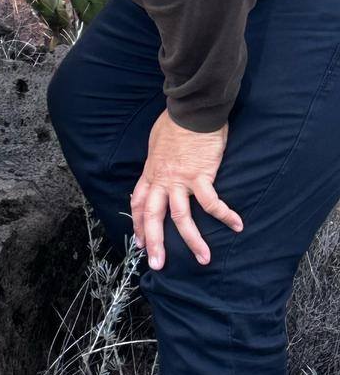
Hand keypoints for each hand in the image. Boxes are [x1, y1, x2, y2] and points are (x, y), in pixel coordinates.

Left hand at [130, 109, 242, 269]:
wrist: (191, 109)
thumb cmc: (175, 122)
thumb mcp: (157, 144)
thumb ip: (158, 163)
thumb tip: (160, 173)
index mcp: (151, 172)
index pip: (138, 203)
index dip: (138, 224)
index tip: (140, 243)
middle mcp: (162, 179)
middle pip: (153, 215)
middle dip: (155, 243)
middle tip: (157, 265)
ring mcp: (181, 179)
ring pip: (181, 217)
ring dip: (193, 241)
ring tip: (204, 259)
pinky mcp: (201, 175)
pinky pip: (212, 202)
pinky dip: (225, 215)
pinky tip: (237, 225)